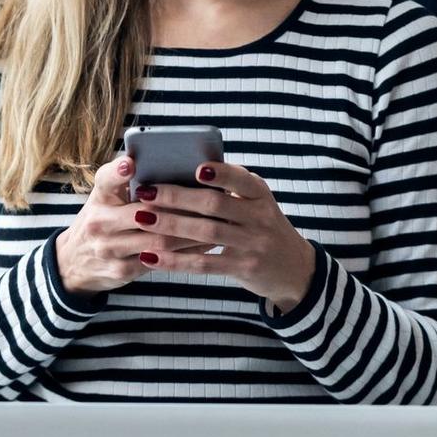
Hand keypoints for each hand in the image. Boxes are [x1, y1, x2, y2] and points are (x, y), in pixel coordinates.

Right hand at [55, 153, 217, 296]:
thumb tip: (173, 164)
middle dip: (179, 207)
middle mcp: (99, 222)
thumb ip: (128, 184)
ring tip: (215, 222)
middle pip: (143, 213)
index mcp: (99, 197)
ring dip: (190, 232)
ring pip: (157, 240)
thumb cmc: (102, 220)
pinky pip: (159, 260)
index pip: (106, 180)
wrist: (74, 262)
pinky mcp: (121, 270)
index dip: (118, 172)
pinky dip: (185, 252)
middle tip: (210, 199)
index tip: (132, 163)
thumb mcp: (105, 199)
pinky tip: (205, 244)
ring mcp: (109, 249)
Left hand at [129, 160, 316, 314]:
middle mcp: (259, 216)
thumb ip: (230, 190)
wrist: (295, 269)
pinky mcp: (244, 268)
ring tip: (141, 218)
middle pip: (215, 204)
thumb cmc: (263, 228)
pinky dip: (176, 261)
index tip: (197, 168)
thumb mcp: (257, 204)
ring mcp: (252, 244)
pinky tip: (152, 256)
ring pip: (207, 233)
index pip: (240, 179)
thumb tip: (183, 172)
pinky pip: (205, 264)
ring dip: (171, 225)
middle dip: (177, 197)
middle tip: (146, 192)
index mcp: (259, 194)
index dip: (220, 174)